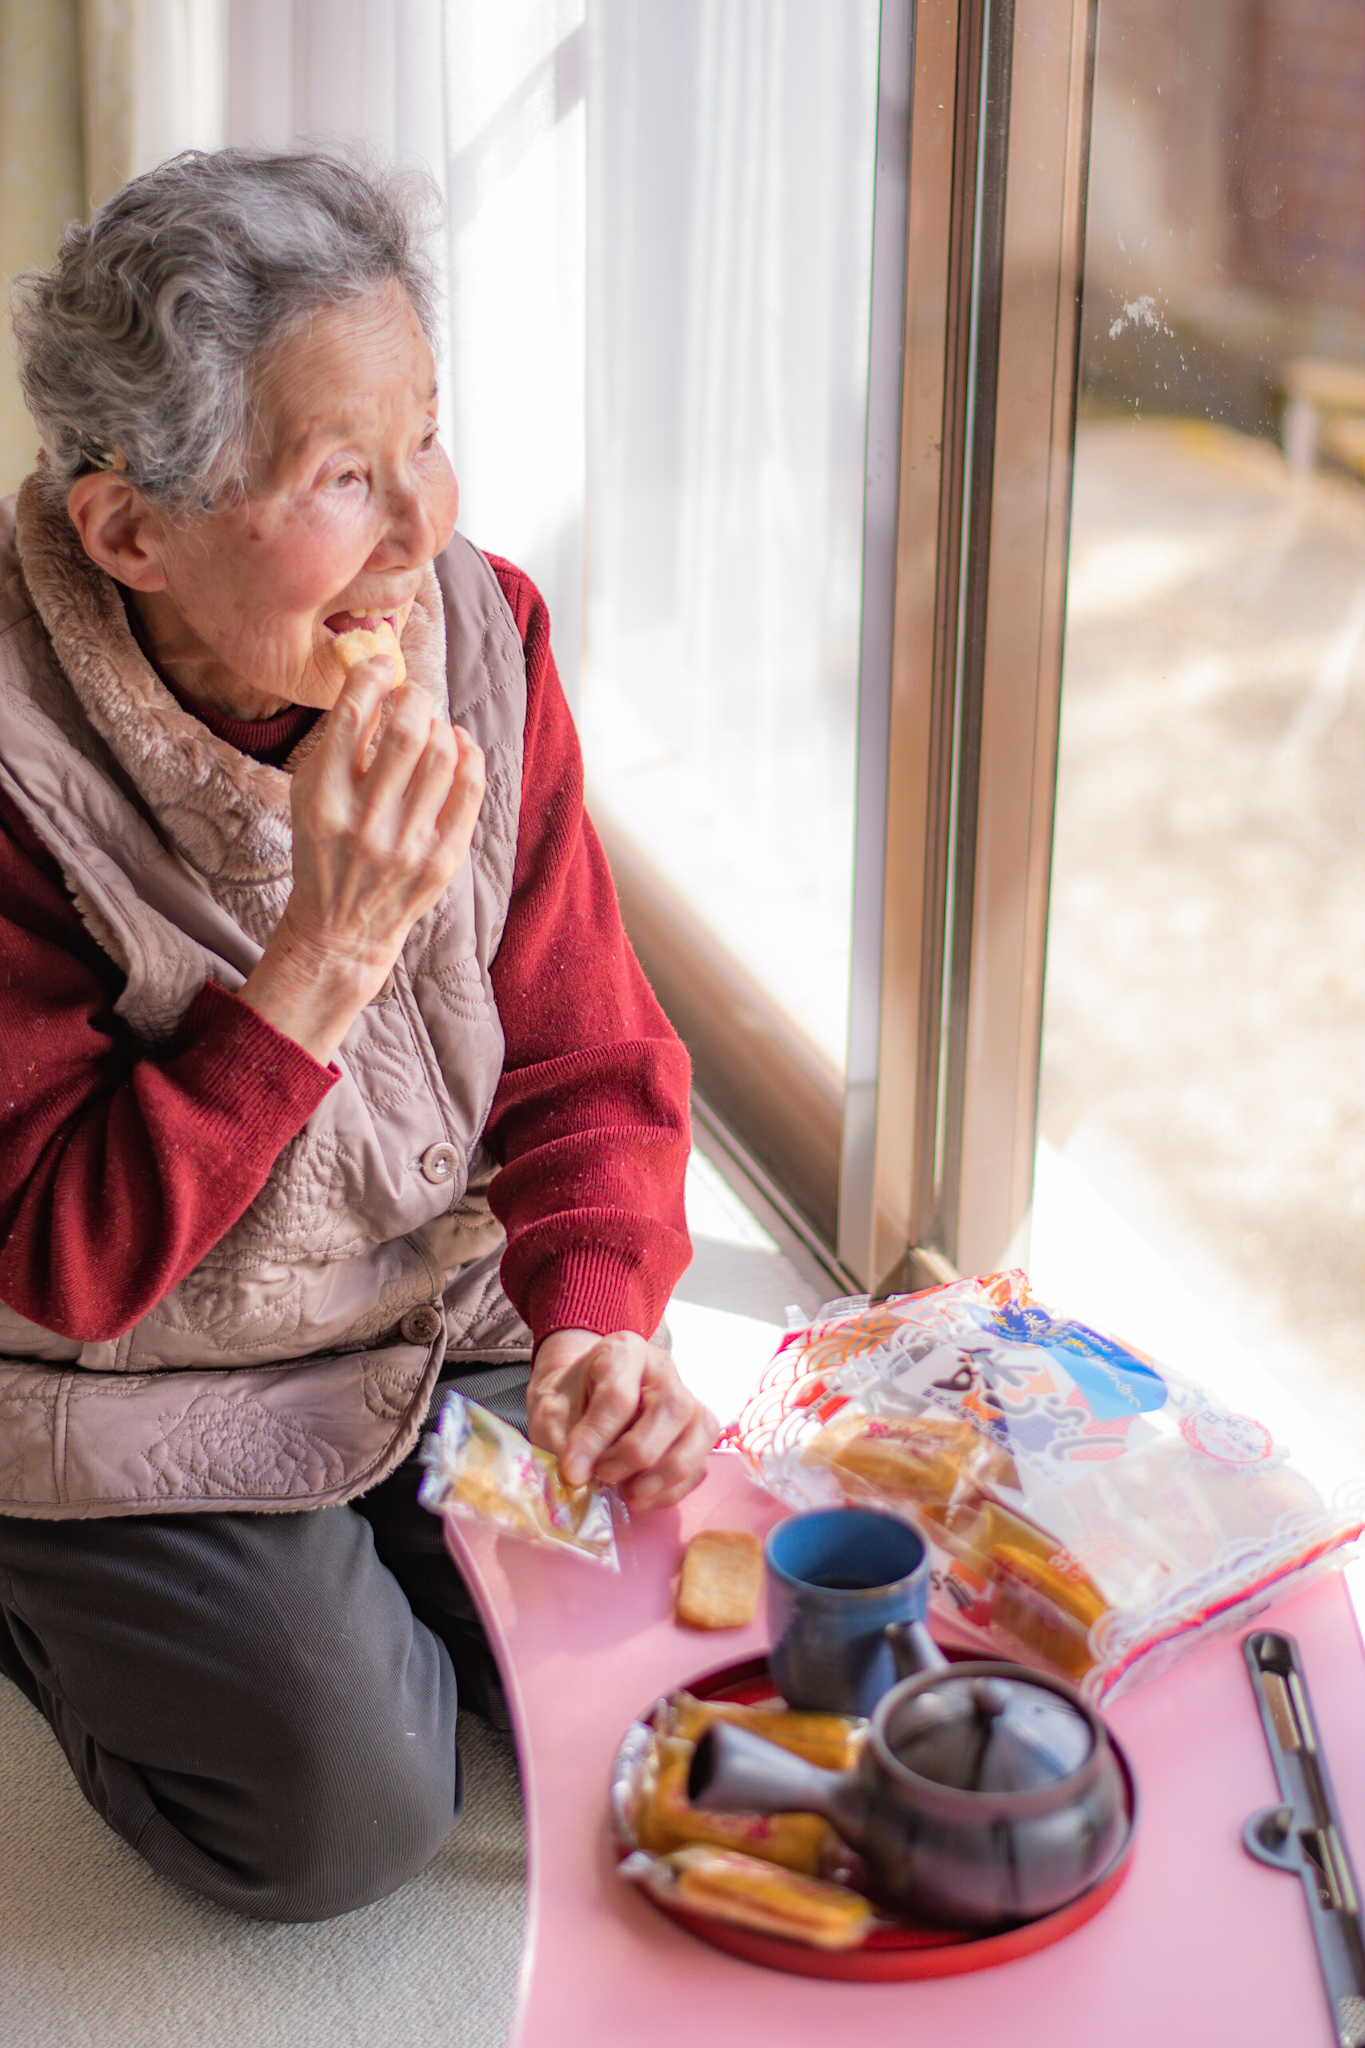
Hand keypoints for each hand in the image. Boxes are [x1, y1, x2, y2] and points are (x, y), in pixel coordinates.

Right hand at [239, 653, 484, 1060]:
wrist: (341, 928)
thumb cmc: (325, 849)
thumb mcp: (311, 796)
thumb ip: (338, 743)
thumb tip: (378, 677)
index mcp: (323, 797)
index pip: (353, 714)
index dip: (374, 675)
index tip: (383, 665)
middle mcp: (364, 821)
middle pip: (408, 730)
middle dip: (416, 697)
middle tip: (414, 695)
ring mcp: (407, 844)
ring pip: (443, 755)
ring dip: (442, 726)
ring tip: (434, 725)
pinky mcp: (441, 860)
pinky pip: (469, 790)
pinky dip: (470, 755)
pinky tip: (460, 745)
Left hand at [528, 1328, 717, 1512]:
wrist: (582, 1398)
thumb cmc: (569, 1401)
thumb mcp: (551, 1411)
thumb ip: (563, 1440)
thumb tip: (578, 1477)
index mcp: (623, 1351)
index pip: (620, 1395)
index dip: (596, 1439)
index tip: (573, 1473)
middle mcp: (663, 1369)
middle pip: (672, 1407)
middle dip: (637, 1452)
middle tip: (605, 1477)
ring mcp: (687, 1398)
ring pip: (699, 1433)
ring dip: (664, 1475)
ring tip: (627, 1494)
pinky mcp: (696, 1432)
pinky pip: (700, 1463)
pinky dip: (673, 1489)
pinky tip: (640, 1497)